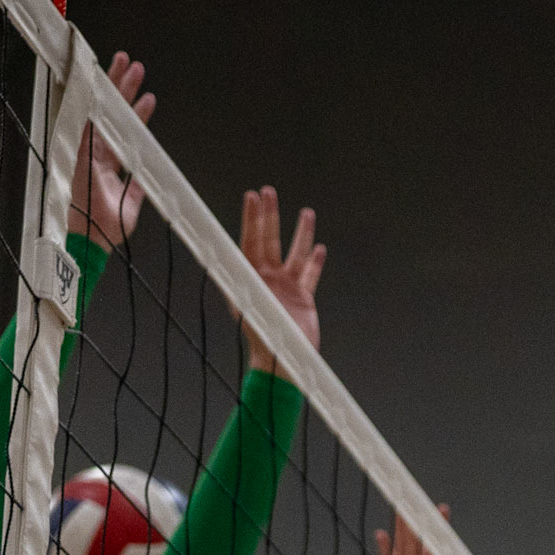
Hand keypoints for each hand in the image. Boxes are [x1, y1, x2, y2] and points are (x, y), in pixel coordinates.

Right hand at [67, 51, 155, 251]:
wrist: (91, 240)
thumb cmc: (106, 230)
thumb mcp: (131, 207)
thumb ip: (137, 188)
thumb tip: (148, 177)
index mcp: (109, 166)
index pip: (125, 133)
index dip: (137, 115)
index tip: (148, 97)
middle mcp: (98, 154)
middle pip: (112, 115)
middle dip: (123, 89)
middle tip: (133, 65)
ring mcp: (88, 151)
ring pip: (102, 111)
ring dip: (115, 88)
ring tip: (126, 63)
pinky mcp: (80, 152)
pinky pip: (88, 120)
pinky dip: (94, 101)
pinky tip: (101, 83)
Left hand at [239, 188, 326, 370]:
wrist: (283, 363)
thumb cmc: (263, 340)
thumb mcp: (251, 308)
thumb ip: (245, 286)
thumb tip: (236, 264)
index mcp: (250, 279)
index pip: (249, 241)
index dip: (251, 218)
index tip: (253, 196)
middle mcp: (267, 280)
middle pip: (269, 240)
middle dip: (270, 216)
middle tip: (269, 191)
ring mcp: (285, 288)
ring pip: (294, 254)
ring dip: (300, 233)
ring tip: (307, 212)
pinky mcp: (302, 300)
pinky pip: (310, 276)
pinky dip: (315, 262)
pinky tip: (319, 248)